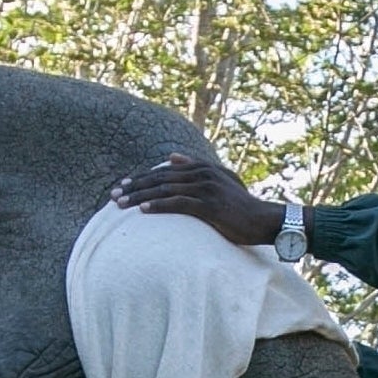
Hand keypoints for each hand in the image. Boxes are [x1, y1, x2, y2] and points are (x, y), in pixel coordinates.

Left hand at [112, 152, 284, 246]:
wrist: (264, 220)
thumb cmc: (241, 206)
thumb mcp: (220, 180)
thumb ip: (196, 167)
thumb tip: (171, 157)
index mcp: (203, 168)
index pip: (164, 171)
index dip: (141, 178)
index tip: (121, 185)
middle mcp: (203, 174)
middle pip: (160, 179)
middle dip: (134, 186)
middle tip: (113, 195)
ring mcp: (206, 189)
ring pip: (165, 190)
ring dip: (140, 197)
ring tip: (120, 204)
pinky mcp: (210, 206)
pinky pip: (178, 204)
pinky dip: (158, 206)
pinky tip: (142, 211)